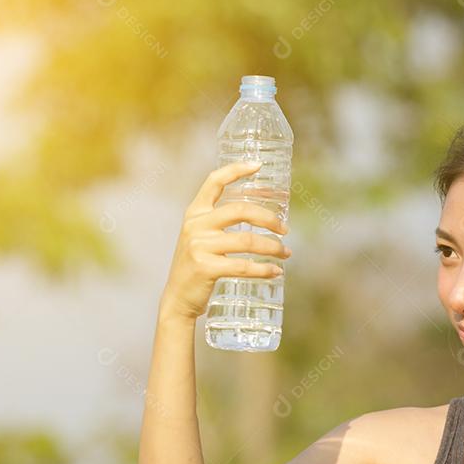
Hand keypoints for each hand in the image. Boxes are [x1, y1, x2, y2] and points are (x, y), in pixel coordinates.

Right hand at [159, 161, 290, 321]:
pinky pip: (243, 266)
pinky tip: (276, 272)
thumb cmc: (197, 265)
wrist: (178, 298)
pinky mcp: (205, 268)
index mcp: (195, 213)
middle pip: (240, 210)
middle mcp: (195, 225)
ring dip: (272, 247)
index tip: (258, 165)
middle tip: (285, 229)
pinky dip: (264, 269)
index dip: (236, 169)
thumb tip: (262, 214)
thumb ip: (220, 222)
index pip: (214, 181)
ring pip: (247, 240)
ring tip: (285, 253)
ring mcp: (199, 246)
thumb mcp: (201, 236)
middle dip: (269, 218)